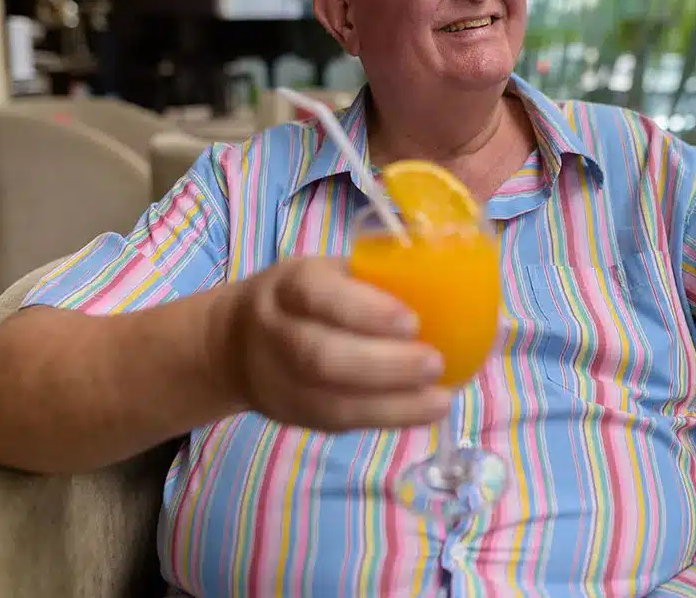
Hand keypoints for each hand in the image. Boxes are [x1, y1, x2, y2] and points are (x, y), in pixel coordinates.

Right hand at [216, 257, 451, 431]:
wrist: (235, 341)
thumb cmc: (309, 298)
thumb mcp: (330, 272)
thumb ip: (375, 280)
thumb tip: (461, 284)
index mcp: (291, 283)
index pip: (318, 294)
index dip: (365, 311)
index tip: (412, 321)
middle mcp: (277, 330)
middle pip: (321, 356)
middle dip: (384, 365)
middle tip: (435, 363)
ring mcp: (278, 379)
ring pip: (330, 401)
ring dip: (392, 404)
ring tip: (440, 399)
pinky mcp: (292, 414)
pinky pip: (338, 423)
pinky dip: (385, 419)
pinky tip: (422, 412)